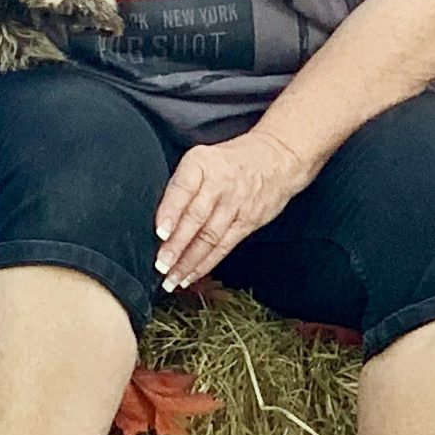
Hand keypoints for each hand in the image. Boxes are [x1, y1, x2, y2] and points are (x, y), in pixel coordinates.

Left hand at [154, 129, 311, 289]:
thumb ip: (181, 184)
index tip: (160, 232)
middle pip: (196, 218)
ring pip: (209, 237)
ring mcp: (236, 205)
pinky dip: (206, 263)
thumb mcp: (202, 158)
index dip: (171, 211)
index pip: (183, 188)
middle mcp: (220, 184)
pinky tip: (191, 275)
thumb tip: (155, 218)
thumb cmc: (230, 159)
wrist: (279, 156)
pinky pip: (224, 246)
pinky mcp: (249, 222)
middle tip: (160, 264)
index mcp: (202, 163)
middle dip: (176, 245)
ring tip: (171, 279)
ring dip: (188, 261)